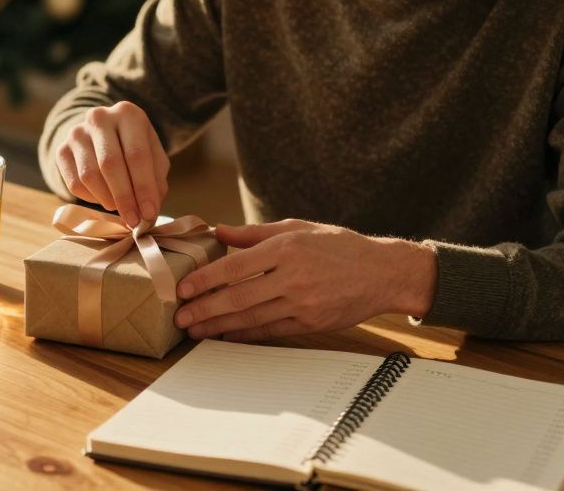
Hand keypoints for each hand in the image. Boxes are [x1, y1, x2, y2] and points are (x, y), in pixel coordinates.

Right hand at [54, 101, 168, 227]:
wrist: (101, 134)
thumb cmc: (134, 147)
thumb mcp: (153, 156)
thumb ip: (156, 181)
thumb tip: (149, 212)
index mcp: (128, 114)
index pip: (136, 154)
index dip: (143, 187)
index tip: (149, 213)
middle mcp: (99, 117)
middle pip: (110, 164)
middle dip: (124, 198)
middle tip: (134, 221)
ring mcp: (77, 132)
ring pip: (90, 175)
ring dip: (107, 199)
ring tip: (119, 207)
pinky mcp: (61, 150)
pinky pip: (75, 183)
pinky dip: (92, 198)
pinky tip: (103, 197)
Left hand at [174, 219, 436, 341]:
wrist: (383, 272)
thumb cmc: (339, 246)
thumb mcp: (299, 227)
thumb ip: (255, 233)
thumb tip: (218, 231)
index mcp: (287, 247)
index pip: (235, 265)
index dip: (206, 279)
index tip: (184, 288)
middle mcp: (293, 276)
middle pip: (238, 296)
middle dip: (204, 309)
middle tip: (180, 316)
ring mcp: (302, 302)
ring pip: (251, 317)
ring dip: (218, 326)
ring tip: (195, 330)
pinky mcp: (310, 322)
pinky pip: (270, 330)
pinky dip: (245, 334)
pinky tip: (226, 335)